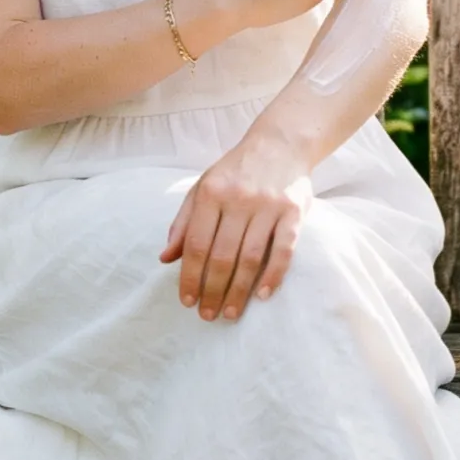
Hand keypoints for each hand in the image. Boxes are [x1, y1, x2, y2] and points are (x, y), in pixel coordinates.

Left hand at [158, 138, 314, 321]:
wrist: (280, 143)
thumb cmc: (235, 171)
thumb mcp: (202, 187)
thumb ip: (183, 222)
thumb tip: (165, 258)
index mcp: (210, 193)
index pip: (195, 244)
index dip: (189, 276)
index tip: (186, 301)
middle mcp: (238, 199)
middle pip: (221, 255)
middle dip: (212, 290)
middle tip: (208, 316)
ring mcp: (268, 205)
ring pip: (250, 257)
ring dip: (239, 290)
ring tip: (231, 313)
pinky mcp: (294, 211)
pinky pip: (283, 249)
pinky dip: (274, 275)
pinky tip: (264, 295)